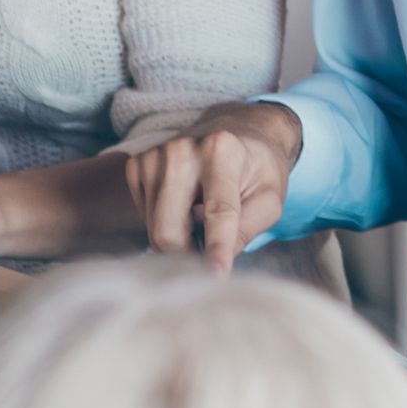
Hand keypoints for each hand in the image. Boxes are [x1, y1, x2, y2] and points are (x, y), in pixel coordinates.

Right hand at [123, 101, 302, 268]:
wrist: (237, 131)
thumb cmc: (257, 170)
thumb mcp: (269, 199)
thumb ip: (247, 230)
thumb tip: (213, 264)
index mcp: (221, 151)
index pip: (217, 212)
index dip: (217, 248)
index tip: (217, 276)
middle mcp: (181, 150)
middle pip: (168, 231)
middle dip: (188, 255)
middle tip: (210, 256)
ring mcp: (153, 156)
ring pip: (155, 230)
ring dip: (179, 239)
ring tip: (201, 221)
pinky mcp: (136, 166)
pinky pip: (146, 218)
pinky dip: (165, 223)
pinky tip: (184, 207)